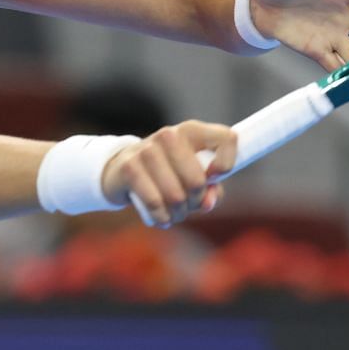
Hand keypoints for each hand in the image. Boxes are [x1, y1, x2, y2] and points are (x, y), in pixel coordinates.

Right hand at [101, 121, 236, 227]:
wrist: (121, 169)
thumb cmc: (167, 173)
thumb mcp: (193, 176)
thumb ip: (210, 190)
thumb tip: (207, 203)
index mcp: (192, 131)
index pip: (227, 138)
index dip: (227, 163)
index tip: (213, 178)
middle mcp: (170, 135)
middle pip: (198, 181)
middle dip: (195, 201)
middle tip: (189, 205)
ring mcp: (147, 149)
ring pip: (176, 196)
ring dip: (178, 213)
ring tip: (175, 214)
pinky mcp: (129, 167)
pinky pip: (155, 202)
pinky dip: (162, 217)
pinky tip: (162, 218)